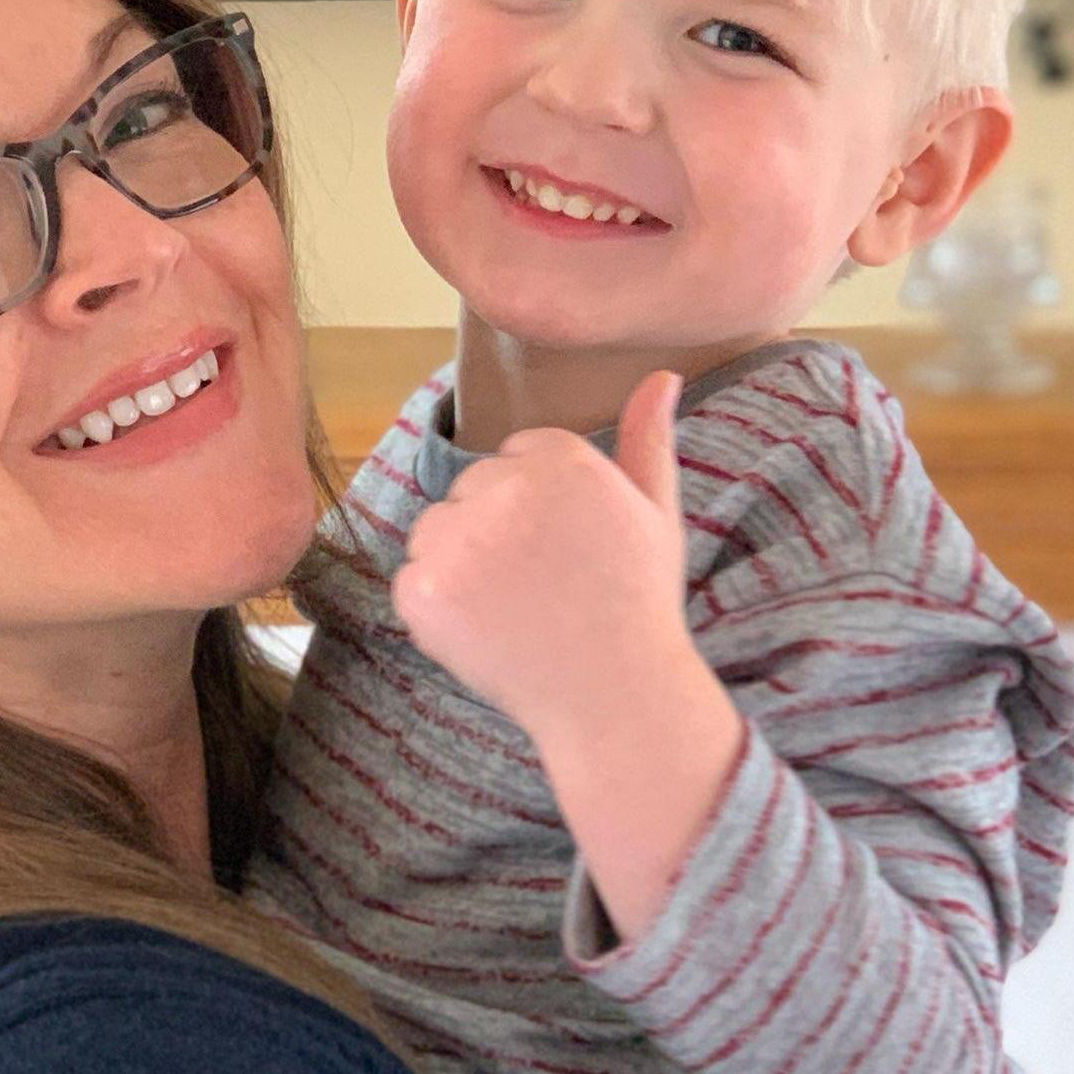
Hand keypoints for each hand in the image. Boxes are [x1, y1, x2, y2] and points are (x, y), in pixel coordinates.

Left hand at [390, 369, 696, 745]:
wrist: (615, 699)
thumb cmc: (638, 605)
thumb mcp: (657, 514)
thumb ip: (648, 438)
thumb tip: (661, 374)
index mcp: (562, 459)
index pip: (514, 458)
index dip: (538, 512)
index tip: (566, 554)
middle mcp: (507, 487)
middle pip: (469, 493)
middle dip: (495, 535)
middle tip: (544, 589)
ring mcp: (460, 539)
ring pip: (435, 534)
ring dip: (460, 569)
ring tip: (516, 611)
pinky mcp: (423, 588)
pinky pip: (412, 583)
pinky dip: (437, 611)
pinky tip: (488, 635)